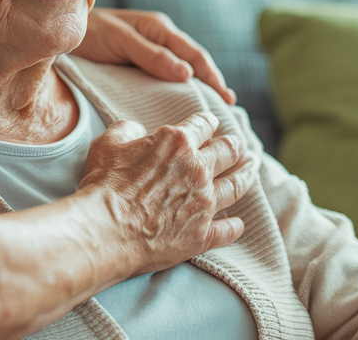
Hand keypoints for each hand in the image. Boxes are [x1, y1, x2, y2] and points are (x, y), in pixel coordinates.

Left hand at [76, 8, 235, 103]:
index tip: (226, 100)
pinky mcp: (141, 65)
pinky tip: (183, 107)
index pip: (195, 55)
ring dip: (199, 89)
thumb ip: (150, 55)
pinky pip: (166, 78)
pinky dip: (179, 90)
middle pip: (195, 64)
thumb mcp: (120, 41)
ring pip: (183, 72)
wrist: (65, 32)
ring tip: (213, 114)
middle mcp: (161, 39)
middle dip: (213, 85)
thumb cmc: (90, 32)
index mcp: (160, 29)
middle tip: (229, 112)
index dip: (213, 77)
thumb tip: (186, 74)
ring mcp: (152, 52)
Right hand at [78, 112, 256, 275]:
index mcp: (177, 143)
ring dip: (247, 175)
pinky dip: (235, 225)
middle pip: (228, 151)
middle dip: (235, 146)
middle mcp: (198, 170)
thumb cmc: (104, 185)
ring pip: (237, 186)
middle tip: (239, 145)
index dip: (208, 122)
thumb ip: (126, 129)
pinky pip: (229, 229)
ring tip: (253, 168)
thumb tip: (136, 129)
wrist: (106, 230)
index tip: (210, 124)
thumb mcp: (107, 143)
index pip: (203, 124)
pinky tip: (238, 223)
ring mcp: (204, 203)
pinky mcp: (203, 234)